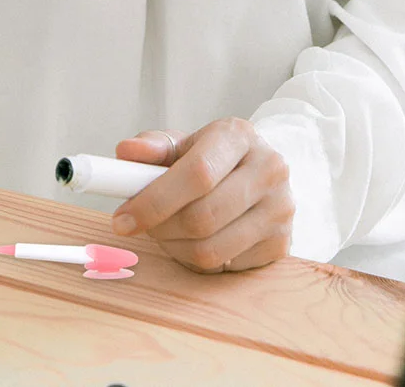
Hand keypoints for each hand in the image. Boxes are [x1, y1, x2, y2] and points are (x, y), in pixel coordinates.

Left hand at [110, 118, 294, 273]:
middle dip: (160, 227)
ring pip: (210, 249)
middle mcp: (268, 169)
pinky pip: (224, 267)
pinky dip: (196, 261)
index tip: (122, 218)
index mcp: (238, 136)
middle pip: (202, 217)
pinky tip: (193, 241)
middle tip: (142, 225)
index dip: (155, 200)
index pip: (197, 173)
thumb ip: (151, 148)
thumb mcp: (183, 145)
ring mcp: (280, 209)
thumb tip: (126, 151)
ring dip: (174, 247)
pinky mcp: (282, 245)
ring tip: (166, 231)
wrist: (259, 175)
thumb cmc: (212, 159)